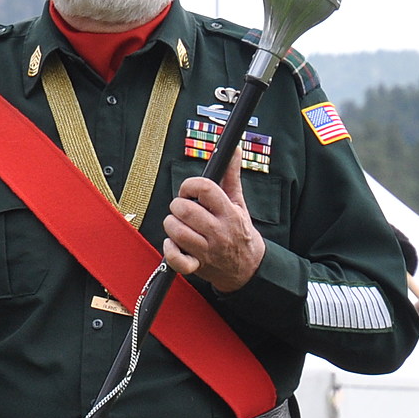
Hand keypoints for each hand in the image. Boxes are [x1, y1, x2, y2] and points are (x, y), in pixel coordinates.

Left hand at [162, 171, 264, 293]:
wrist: (248, 267)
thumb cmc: (239, 232)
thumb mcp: (238, 203)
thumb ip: (231, 176)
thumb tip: (233, 150)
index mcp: (228, 212)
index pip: (205, 189)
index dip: (190, 185)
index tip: (189, 191)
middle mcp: (218, 231)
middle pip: (186, 210)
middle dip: (178, 206)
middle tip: (182, 209)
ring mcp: (207, 250)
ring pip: (177, 232)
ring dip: (172, 225)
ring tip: (179, 225)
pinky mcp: (197, 266)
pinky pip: (177, 260)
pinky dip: (170, 251)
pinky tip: (173, 244)